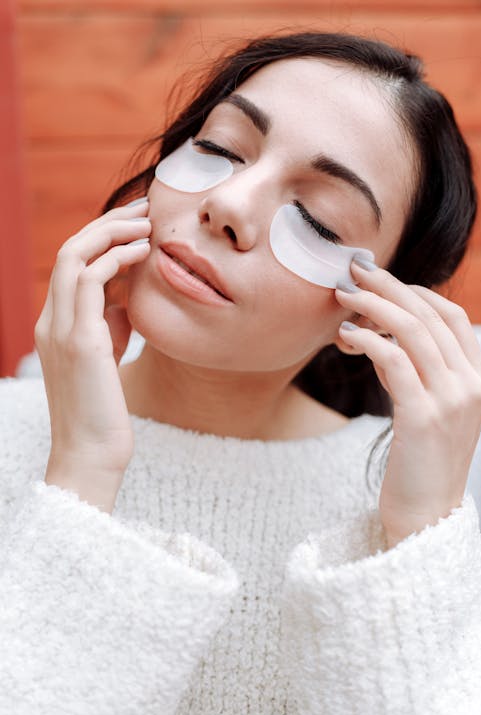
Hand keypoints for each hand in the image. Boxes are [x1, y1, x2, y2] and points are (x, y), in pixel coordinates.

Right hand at [34, 198, 150, 512]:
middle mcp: (50, 321)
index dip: (103, 236)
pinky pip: (90, 280)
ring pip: (75, 255)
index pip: (73, 263)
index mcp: (55, 325)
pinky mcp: (79, 341)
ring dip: (114, 232)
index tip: (138, 224)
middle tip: (146, 209)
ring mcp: (60, 329)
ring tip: (149, 225)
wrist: (90, 456)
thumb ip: (106, 327)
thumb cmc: (103, 413)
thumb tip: (121, 302)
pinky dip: (116, 258)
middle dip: (109, 222)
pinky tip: (144, 253)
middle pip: (71, 249)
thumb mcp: (104, 360)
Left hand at [336, 258, 480, 547]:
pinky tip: (345, 336)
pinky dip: (367, 340)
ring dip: (374, 306)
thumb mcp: (428, 409)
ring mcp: (451, 400)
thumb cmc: (419, 461)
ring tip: (343, 297)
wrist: (425, 516)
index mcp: (479, 379)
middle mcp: (472, 384)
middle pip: (430, 314)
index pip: (452, 316)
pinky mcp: (422, 417)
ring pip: (412, 330)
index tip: (380, 282)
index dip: (415, 291)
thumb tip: (380, 334)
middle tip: (353, 271)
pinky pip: (393, 360)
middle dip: (389, 286)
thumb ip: (415, 371)